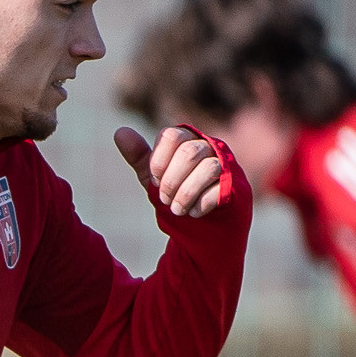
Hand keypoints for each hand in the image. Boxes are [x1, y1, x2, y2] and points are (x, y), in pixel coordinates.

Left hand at [115, 124, 234, 221]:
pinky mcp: (236, 185)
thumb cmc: (178, 193)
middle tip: (164, 198)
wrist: (203, 225)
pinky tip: (193, 212)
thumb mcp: (154, 178)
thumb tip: (120, 131)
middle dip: (171, 180)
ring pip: (208, 168)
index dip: (158, 160)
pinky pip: (221, 187)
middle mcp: (209, 147)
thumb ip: (140, 157)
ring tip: (177, 209)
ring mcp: (226, 165)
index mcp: (188, 140)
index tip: (154, 180)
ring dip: (185, 193)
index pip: (172, 136)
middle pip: (189, 152)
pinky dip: (201, 203)